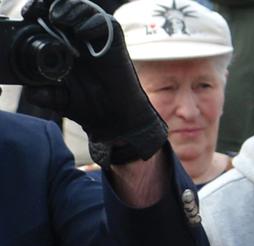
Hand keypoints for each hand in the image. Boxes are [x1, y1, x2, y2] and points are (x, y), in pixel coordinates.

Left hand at [21, 0, 165, 165]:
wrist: (113, 117)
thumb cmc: (88, 106)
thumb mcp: (56, 98)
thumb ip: (41, 94)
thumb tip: (31, 91)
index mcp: (61, 44)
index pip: (46, 17)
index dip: (37, 11)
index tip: (29, 15)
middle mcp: (78, 37)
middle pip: (63, 6)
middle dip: (49, 4)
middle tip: (42, 14)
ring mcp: (96, 38)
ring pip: (82, 8)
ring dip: (68, 9)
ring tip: (58, 20)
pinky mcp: (114, 40)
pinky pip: (103, 21)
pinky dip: (91, 23)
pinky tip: (82, 34)